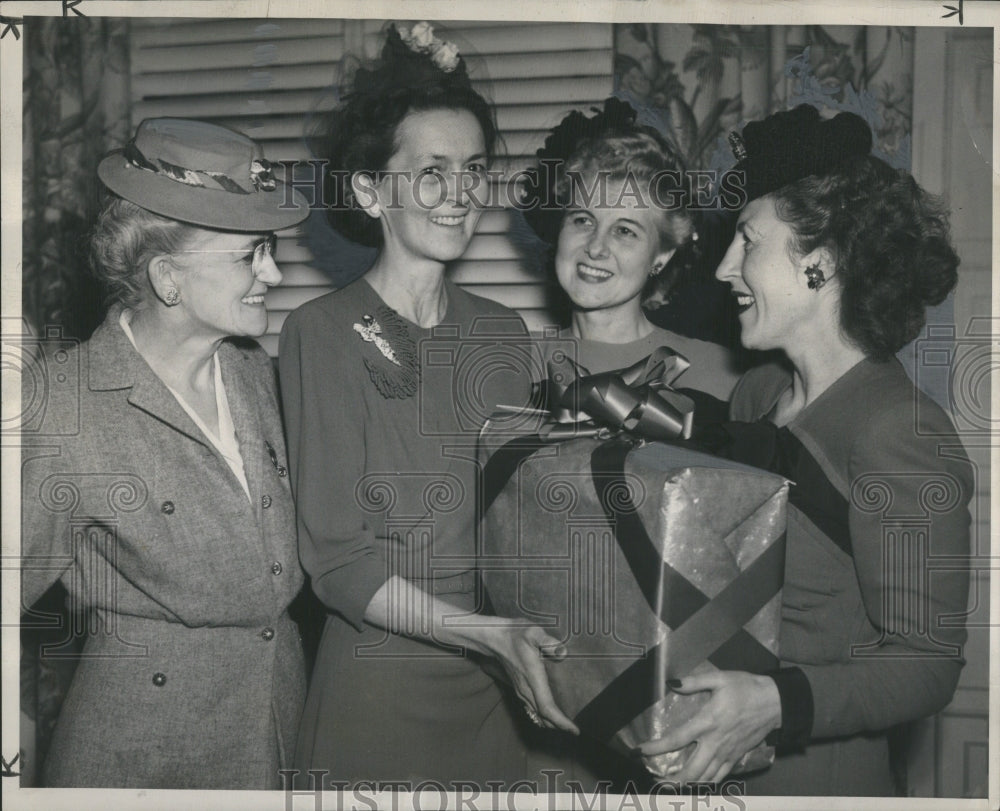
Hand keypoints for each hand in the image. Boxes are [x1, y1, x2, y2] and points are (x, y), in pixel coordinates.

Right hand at [475, 621, 579, 734]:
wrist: (494, 638)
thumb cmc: (515, 634)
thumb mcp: (533, 632)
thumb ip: (548, 642)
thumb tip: (562, 652)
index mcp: (533, 678)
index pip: (547, 708)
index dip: (561, 721)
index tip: (574, 730)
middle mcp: (526, 689)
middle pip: (543, 716)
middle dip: (559, 726)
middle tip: (575, 731)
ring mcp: (520, 690)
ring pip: (536, 714)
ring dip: (550, 722)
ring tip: (565, 726)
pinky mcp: (518, 687)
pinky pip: (530, 708)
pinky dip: (540, 716)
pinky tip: (547, 716)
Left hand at [637, 670, 780, 783]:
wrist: (775, 702)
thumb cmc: (745, 688)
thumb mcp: (719, 678)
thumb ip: (694, 682)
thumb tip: (672, 683)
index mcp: (708, 722)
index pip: (677, 740)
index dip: (656, 747)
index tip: (640, 751)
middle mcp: (715, 742)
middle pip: (691, 770)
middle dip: (671, 778)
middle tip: (655, 778)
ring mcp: (727, 753)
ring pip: (705, 778)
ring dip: (686, 784)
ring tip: (671, 784)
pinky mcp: (737, 757)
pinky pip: (720, 776)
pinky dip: (706, 783)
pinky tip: (696, 783)